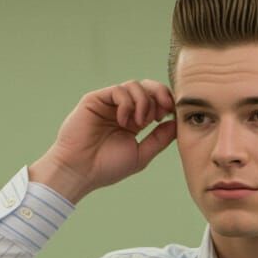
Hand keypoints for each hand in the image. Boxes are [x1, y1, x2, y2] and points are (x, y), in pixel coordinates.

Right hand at [29, 80, 176, 203]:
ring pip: (134, 85)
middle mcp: (121, 110)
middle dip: (160, 94)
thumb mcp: (141, 154)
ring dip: (143, 102)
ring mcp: (107, 104)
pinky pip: (118, 90)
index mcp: (133, 122)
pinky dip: (127, 103)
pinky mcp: (95, 99)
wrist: (79, 171)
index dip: (167, 102)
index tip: (171, 114)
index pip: (155, 101)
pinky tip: (123, 121)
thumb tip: (178, 122)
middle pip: (147, 87)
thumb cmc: (106, 167)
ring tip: (139, 123)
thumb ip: (160, 138)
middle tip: (163, 110)